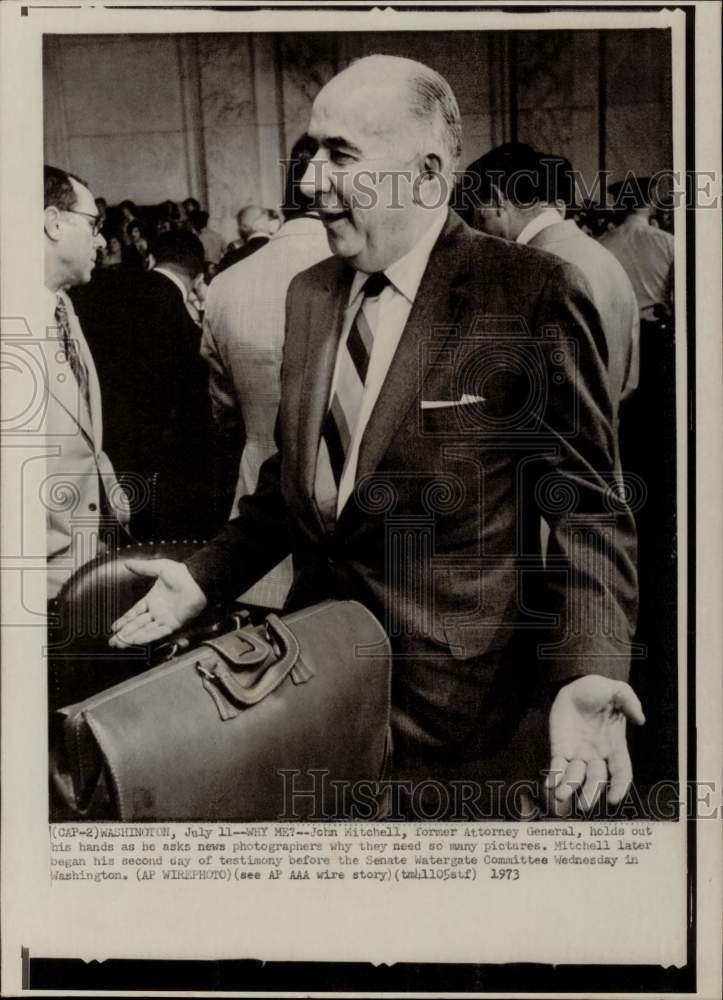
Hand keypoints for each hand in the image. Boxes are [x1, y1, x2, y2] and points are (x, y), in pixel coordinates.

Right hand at [109, 559, 206, 646]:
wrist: (196, 581)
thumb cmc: (181, 574)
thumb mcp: (159, 568)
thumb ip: (143, 567)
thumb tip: (127, 563)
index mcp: (152, 599)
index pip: (135, 613)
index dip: (124, 620)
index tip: (114, 628)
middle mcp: (157, 611)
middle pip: (137, 625)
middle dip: (124, 633)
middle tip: (113, 642)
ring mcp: (165, 619)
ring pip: (145, 631)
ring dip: (132, 638)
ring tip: (120, 644)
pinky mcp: (173, 624)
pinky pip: (158, 632)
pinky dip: (147, 637)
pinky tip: (136, 641)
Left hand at [545, 675, 644, 813]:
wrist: (576, 686)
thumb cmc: (600, 691)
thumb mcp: (618, 690)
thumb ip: (629, 701)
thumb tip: (640, 718)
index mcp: (615, 746)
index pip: (621, 772)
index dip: (619, 786)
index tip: (613, 800)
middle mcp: (597, 755)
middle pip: (596, 780)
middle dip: (590, 793)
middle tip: (583, 806)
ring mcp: (578, 754)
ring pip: (575, 777)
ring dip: (568, 788)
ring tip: (560, 797)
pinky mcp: (561, 749)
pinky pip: (557, 766)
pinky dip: (554, 776)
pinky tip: (549, 785)